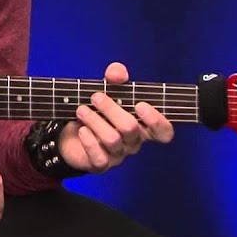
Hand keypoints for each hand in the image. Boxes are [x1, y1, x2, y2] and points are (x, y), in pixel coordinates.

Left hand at [56, 62, 174, 173]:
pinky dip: (89, 142)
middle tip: (95, 97)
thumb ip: (115, 77)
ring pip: (112, 140)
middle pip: (130, 128)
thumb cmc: (99, 111)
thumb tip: (117, 72)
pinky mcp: (101, 164)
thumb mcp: (108, 90)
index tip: (140, 105)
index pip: (163, 132)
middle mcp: (133, 142)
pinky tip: (81, 130)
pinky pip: (99, 158)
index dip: (157, 120)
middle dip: (111, 109)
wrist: (73, 134)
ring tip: (81, 110)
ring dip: (95, 120)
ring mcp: (118, 155)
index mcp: (143, 126)